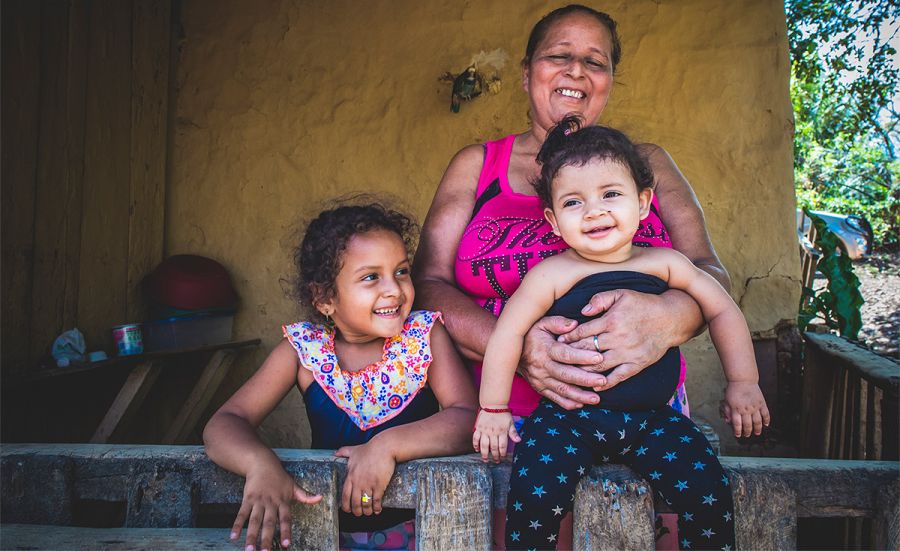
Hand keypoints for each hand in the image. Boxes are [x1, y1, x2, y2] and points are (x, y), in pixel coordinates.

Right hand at [232, 463, 321, 550]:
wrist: (262, 463)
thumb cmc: (279, 477)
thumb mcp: (293, 486)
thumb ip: (305, 496)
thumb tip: (321, 498)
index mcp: (283, 501)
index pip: (285, 519)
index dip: (285, 531)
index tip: (286, 545)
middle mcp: (270, 503)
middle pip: (268, 523)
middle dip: (266, 539)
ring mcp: (258, 501)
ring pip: (254, 521)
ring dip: (251, 535)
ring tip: (249, 549)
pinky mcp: (247, 499)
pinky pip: (242, 514)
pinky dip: (237, 525)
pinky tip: (234, 536)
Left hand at [335, 440, 395, 516]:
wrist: (384, 447)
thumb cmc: (370, 449)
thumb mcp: (354, 450)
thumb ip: (343, 452)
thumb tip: (335, 453)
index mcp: (351, 476)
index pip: (345, 495)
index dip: (346, 505)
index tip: (348, 510)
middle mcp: (358, 482)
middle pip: (355, 503)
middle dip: (357, 511)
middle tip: (359, 514)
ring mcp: (368, 484)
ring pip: (365, 504)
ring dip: (367, 511)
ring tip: (369, 512)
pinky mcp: (379, 485)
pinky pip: (376, 501)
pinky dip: (376, 508)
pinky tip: (378, 510)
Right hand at [472, 409, 520, 462]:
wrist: (493, 404)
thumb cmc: (503, 414)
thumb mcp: (511, 423)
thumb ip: (514, 433)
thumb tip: (519, 441)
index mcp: (502, 431)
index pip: (502, 446)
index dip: (502, 454)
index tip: (502, 458)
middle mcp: (493, 432)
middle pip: (493, 447)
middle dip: (495, 456)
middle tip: (495, 461)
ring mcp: (484, 430)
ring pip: (484, 445)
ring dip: (484, 454)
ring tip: (485, 460)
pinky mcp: (478, 428)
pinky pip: (475, 438)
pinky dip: (475, 445)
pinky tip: (477, 450)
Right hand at [518, 316, 605, 409]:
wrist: (509, 351)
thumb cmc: (531, 334)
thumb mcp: (542, 323)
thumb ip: (558, 322)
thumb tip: (574, 325)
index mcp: (545, 349)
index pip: (565, 354)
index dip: (582, 356)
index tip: (599, 357)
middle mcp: (542, 366)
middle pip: (566, 375)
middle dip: (585, 379)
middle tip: (602, 381)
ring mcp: (540, 379)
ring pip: (561, 390)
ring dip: (579, 396)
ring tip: (596, 399)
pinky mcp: (539, 388)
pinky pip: (554, 398)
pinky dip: (567, 403)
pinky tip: (581, 405)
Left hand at [558, 289, 691, 390]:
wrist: (670, 319)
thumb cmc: (643, 304)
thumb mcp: (621, 293)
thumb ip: (600, 299)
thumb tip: (582, 312)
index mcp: (612, 321)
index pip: (583, 331)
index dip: (569, 337)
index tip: (558, 341)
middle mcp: (618, 339)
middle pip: (587, 350)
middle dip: (571, 355)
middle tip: (559, 359)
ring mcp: (628, 353)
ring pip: (599, 365)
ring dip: (583, 370)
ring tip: (570, 373)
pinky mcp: (637, 364)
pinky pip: (618, 377)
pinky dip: (605, 383)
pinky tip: (594, 385)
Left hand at [719, 381, 770, 437]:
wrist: (743, 380)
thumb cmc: (734, 389)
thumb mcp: (726, 401)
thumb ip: (727, 412)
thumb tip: (728, 421)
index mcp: (736, 409)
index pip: (737, 424)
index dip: (738, 431)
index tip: (738, 435)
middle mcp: (746, 409)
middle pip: (748, 425)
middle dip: (747, 432)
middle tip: (747, 435)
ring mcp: (755, 407)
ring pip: (757, 422)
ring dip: (757, 429)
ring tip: (757, 433)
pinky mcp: (762, 403)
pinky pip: (766, 414)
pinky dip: (767, 420)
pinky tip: (766, 424)